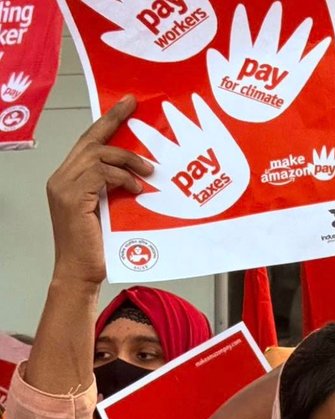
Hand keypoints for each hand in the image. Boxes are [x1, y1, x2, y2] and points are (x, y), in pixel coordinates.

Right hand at [46, 95, 151, 287]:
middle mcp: (61, 178)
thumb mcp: (111, 209)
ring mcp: (63, 186)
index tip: (127, 105)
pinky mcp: (72, 197)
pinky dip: (122, 177)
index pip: (88, 142)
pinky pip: (100, 173)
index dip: (107, 122)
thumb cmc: (98, 248)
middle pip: (89, 139)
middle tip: (135, 109)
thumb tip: (143, 172)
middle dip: (114, 121)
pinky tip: (137, 187)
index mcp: (68, 178)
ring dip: (127, 158)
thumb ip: (116, 188)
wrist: (81, 273)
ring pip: (97, 154)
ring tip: (149, 170)